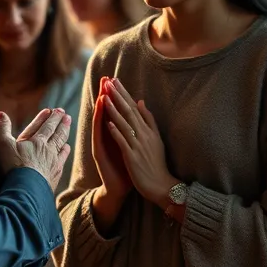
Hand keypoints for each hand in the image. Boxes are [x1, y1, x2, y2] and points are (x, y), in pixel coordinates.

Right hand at [0, 107, 70, 189]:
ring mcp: (53, 161)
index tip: (51, 110)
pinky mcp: (55, 174)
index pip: (43, 126)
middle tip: (64, 113)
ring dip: (64, 132)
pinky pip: (63, 158)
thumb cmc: (13, 168)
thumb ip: (2, 129)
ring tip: (68, 124)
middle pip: (55, 132)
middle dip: (59, 121)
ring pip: (61, 142)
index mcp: (35, 142)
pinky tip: (66, 147)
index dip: (46, 118)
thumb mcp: (3, 146)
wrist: (26, 190)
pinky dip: (65, 150)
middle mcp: (47, 149)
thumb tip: (0, 113)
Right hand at [90, 77, 132, 225]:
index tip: (116, 78)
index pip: (115, 109)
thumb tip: (138, 105)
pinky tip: (103, 117)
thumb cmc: (127, 165)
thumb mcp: (133, 142)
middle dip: (106, 94)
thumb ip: (133, 125)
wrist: (120, 187)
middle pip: (106, 111)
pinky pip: (100, 138)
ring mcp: (102, 144)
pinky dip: (101, 127)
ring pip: (101, 122)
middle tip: (106, 78)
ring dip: (102, 107)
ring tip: (103, 92)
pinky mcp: (100, 154)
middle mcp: (106, 135)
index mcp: (116, 131)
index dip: (116, 94)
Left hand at [103, 77, 176, 209]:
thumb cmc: (157, 163)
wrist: (162, 185)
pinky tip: (108, 122)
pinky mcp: (132, 157)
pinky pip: (122, 142)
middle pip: (129, 111)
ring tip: (104, 96)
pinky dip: (116, 131)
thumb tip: (141, 102)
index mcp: (148, 130)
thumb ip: (149, 120)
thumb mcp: (156, 138)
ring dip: (114, 109)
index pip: (134, 107)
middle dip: (118, 95)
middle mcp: (144, 135)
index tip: (115, 81)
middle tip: (108, 81)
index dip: (124, 93)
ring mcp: (138, 145)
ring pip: (124, 124)